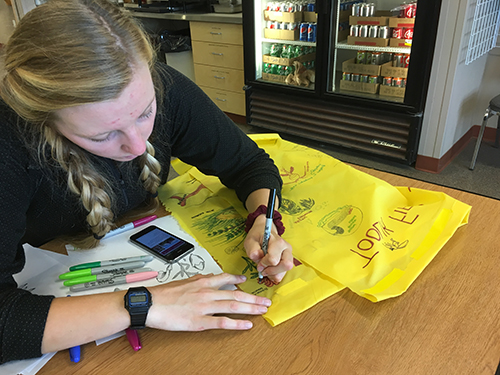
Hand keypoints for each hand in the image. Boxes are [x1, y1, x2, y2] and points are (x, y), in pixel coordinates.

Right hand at [146, 273, 270, 330]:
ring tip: (262, 310)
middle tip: (265, 300)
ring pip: (233, 306)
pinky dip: (237, 323)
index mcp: (202, 282)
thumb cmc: (163, 294)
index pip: (225, 278)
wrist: (150, 304)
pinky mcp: (199, 321)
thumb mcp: (183, 281)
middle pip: (235, 294)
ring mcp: (204, 307)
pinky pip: (222, 322)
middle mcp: (207, 293)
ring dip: (250, 308)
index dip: (238, 279)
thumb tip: (210, 277)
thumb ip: (199, 279)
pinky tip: (247, 325)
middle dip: (253, 297)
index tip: (246, 280)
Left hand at [244, 214, 293, 283]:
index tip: (258, 264)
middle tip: (263, 270)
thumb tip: (256, 256)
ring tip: (266, 270)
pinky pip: (284, 273)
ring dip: (274, 274)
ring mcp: (289, 255)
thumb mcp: (250, 241)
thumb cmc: (257, 237)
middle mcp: (286, 248)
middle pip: (286, 265)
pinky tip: (269, 271)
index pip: (273, 258)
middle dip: (272, 271)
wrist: (265, 233)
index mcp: (278, 242)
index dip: (264, 264)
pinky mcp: (288, 261)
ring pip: (286, 271)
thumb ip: (252, 249)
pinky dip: (275, 275)